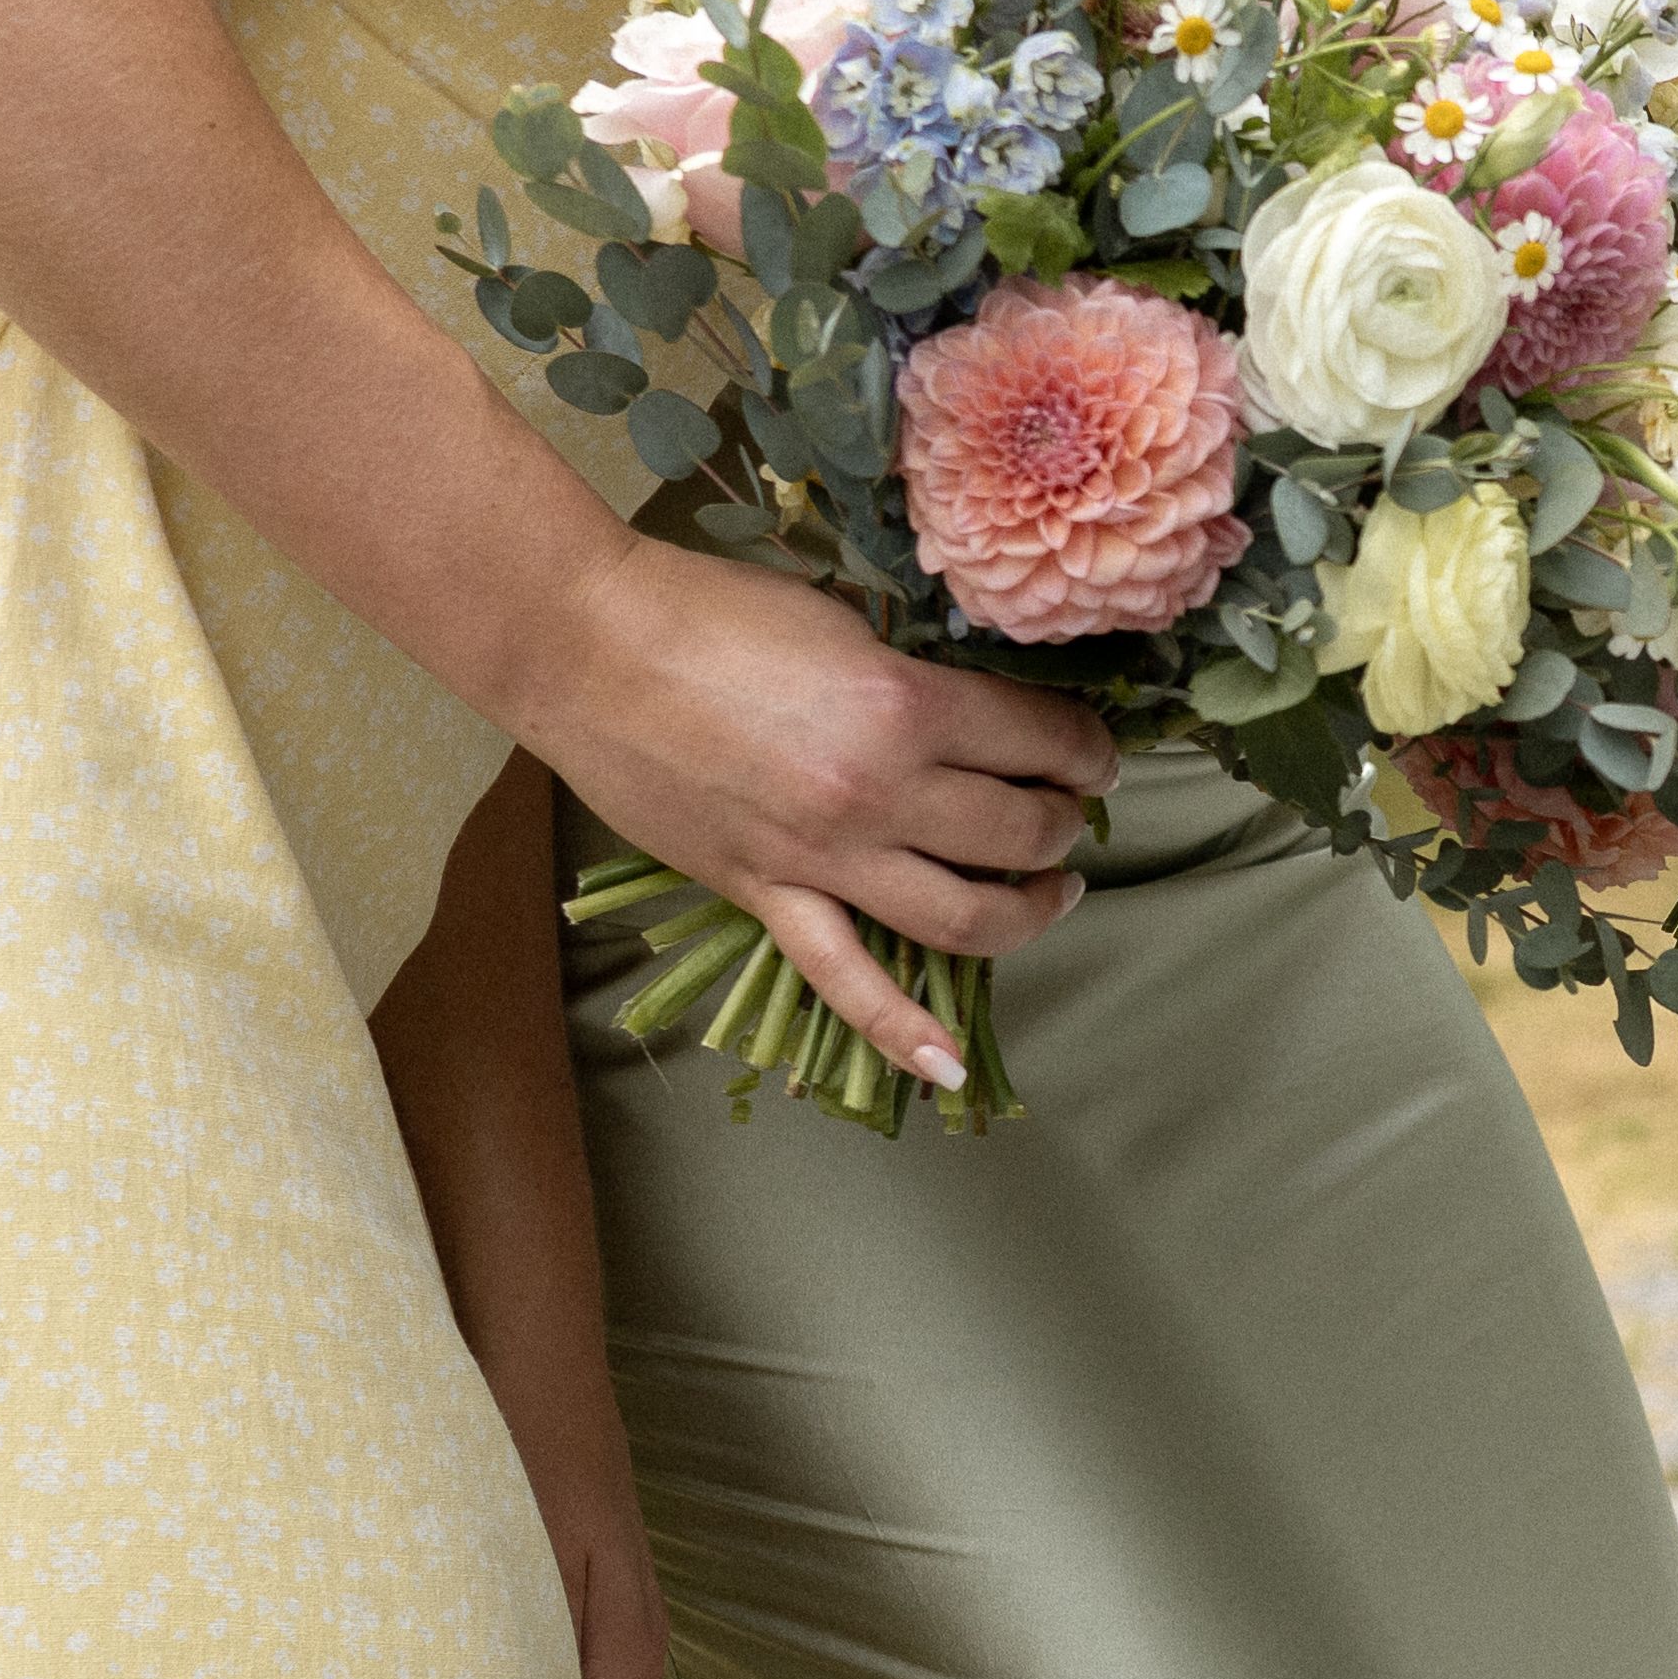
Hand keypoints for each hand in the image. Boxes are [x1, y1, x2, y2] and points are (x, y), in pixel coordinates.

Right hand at [517, 537, 1115, 1092]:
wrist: (583, 646)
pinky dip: (899, 1031)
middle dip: (1064, 822)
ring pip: (964, 918)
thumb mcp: (842, 624)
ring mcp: (823, 858)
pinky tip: (949, 1066)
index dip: (1084, 748)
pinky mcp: (766, 894)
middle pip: (1018, 831)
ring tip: (1051, 890)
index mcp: (906, 707)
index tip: (1094, 752)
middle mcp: (879, 794)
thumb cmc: (708, 612)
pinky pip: (844, 981)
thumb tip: (970, 714)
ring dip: (1027, 909)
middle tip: (1072, 809)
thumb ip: (913, 680)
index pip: (1039, 740)